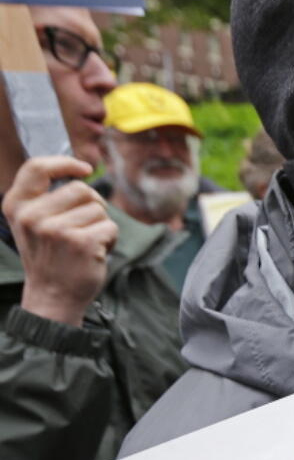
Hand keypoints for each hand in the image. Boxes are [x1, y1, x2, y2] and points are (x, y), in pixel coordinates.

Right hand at [2, 157, 115, 326]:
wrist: (53, 297)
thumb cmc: (50, 257)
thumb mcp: (33, 224)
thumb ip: (46, 198)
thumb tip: (82, 169)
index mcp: (16, 206)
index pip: (36, 167)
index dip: (65, 163)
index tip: (85, 169)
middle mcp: (32, 216)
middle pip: (81, 189)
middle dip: (92, 205)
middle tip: (84, 228)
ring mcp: (55, 229)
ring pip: (98, 208)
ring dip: (101, 225)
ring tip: (86, 244)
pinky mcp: (81, 242)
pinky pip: (110, 226)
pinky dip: (110, 239)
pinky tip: (96, 253)